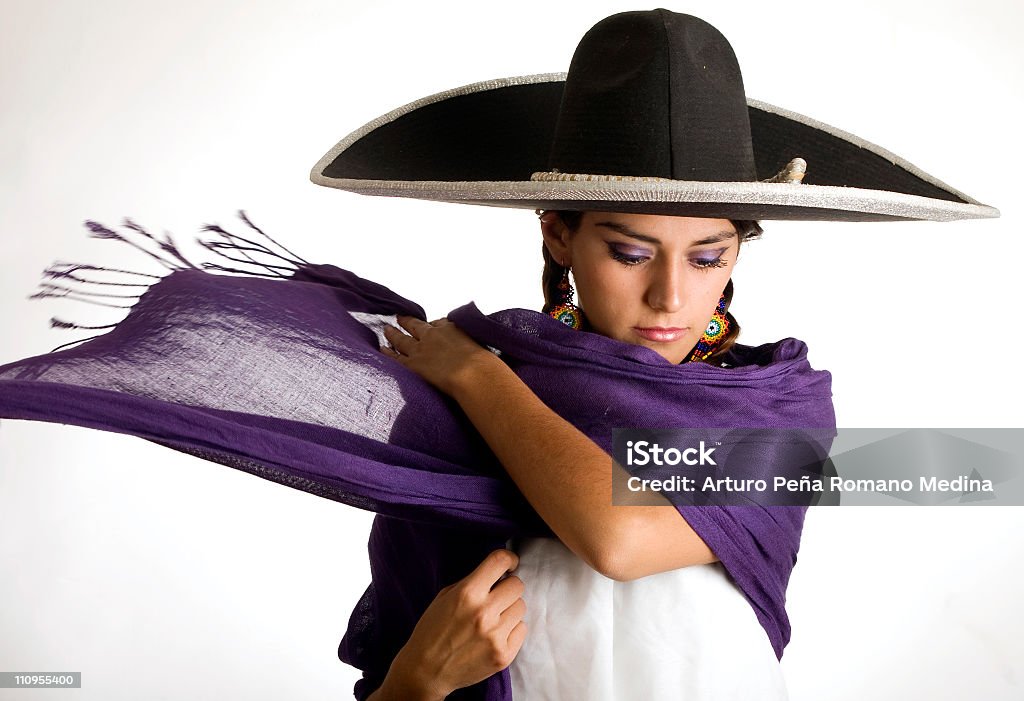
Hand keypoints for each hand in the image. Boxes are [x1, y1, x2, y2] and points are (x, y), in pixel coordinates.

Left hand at [380, 315, 495, 396]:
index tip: (429, 325)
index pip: (439, 323)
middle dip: (408, 321)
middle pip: (416, 326)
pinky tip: (381, 348)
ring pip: (402, 339)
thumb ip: (476, 347)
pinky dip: (387, 352)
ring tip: (386, 329)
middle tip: (400, 317)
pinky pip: (395, 357)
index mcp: (452, 328)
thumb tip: (479, 354)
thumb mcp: (484, 347)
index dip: (433, 325)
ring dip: (393, 333)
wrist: (474, 374)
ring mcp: (421, 349)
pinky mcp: (413, 365)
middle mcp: (433, 335)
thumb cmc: (484, 365)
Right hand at [384, 549, 527, 699]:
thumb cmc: (432, 630)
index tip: (510, 563)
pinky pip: (521, 629)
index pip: (500, 561)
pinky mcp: (503, 655)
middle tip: (496, 596)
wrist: (425, 671)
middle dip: (507, 587)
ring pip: (521, 607)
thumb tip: (499, 573)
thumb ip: (472, 582)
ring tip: (493, 618)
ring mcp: (495, 636)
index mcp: (467, 593)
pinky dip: (511, 629)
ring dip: (509, 609)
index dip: (509, 559)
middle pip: (517, 585)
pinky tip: (495, 634)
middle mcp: (484, 613)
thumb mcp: (445, 596)